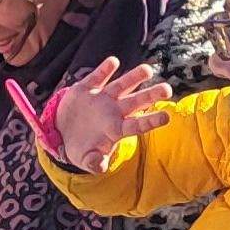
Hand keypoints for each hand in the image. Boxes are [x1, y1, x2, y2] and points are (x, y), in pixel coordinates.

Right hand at [46, 57, 170, 169]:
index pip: (137, 125)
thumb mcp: (84, 159)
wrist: (61, 132)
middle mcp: (113, 111)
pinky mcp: (86, 88)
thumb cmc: (81, 147)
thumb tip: (98, 166)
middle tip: (167, 89)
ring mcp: (101, 98)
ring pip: (122, 85)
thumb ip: (93, 162)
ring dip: (134, 77)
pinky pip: (97, 77)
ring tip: (148, 70)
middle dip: (151, 95)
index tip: (167, 117)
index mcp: (116, 129)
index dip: (151, 120)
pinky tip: (113, 62)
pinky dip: (105, 70)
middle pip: (136, 101)